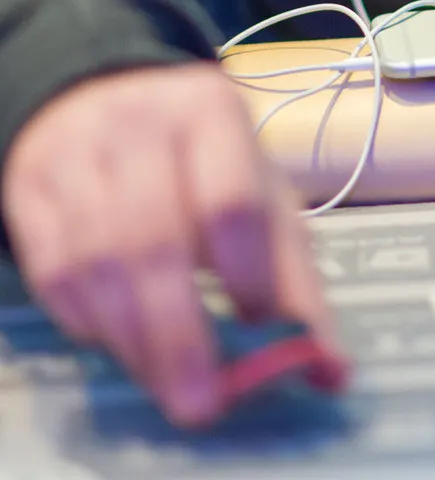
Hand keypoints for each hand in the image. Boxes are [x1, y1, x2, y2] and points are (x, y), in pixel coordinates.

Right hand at [1, 63, 345, 426]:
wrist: (108, 101)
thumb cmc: (200, 164)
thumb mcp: (260, 197)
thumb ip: (294, 284)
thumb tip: (332, 372)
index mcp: (211, 111)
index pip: (229, 200)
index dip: (245, 275)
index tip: (257, 329)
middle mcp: (139, 122)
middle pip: (155, 240)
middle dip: (179, 334)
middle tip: (200, 403)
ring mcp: (77, 153)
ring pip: (97, 261)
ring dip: (133, 339)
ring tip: (165, 383)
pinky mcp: (30, 187)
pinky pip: (52, 271)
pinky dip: (85, 319)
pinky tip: (117, 340)